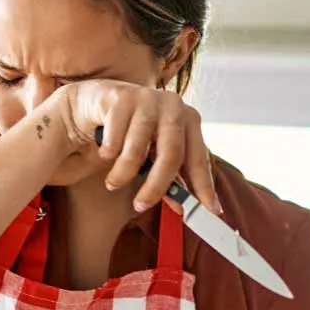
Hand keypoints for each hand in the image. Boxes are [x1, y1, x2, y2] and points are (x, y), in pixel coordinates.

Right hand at [51, 79, 220, 214]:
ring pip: (137, 150)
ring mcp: (147, 99)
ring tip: (113, 183)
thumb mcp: (153, 155)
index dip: (204, 186)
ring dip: (122, 174)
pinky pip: (114, 140)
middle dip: (155, 187)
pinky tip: (105, 153)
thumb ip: (168, 178)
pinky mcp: (121, 99)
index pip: (199, 159)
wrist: (97, 101)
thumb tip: (180, 207)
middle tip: (140, 206)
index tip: (212, 210)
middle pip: (171, 154)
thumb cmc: (131, 130)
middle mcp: (173, 106)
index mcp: (188, 120)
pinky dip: (107, 153)